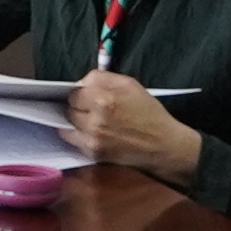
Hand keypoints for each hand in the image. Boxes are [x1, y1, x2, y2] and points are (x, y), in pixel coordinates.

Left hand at [63, 73, 205, 182]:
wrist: (163, 144)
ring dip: (76, 122)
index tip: (90, 97)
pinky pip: (72, 139)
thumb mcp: (129, 84)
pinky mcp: (93, 152)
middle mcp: (95, 119)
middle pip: (68, 108)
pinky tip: (92, 133)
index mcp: (104, 98)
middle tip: (92, 109)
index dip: (82, 94)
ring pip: (67, 124)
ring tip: (93, 122)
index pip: (74, 92)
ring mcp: (93, 138)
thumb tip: (81, 82)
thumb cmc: (149, 112)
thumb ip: (101, 78)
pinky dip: (77, 135)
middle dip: (78, 107)